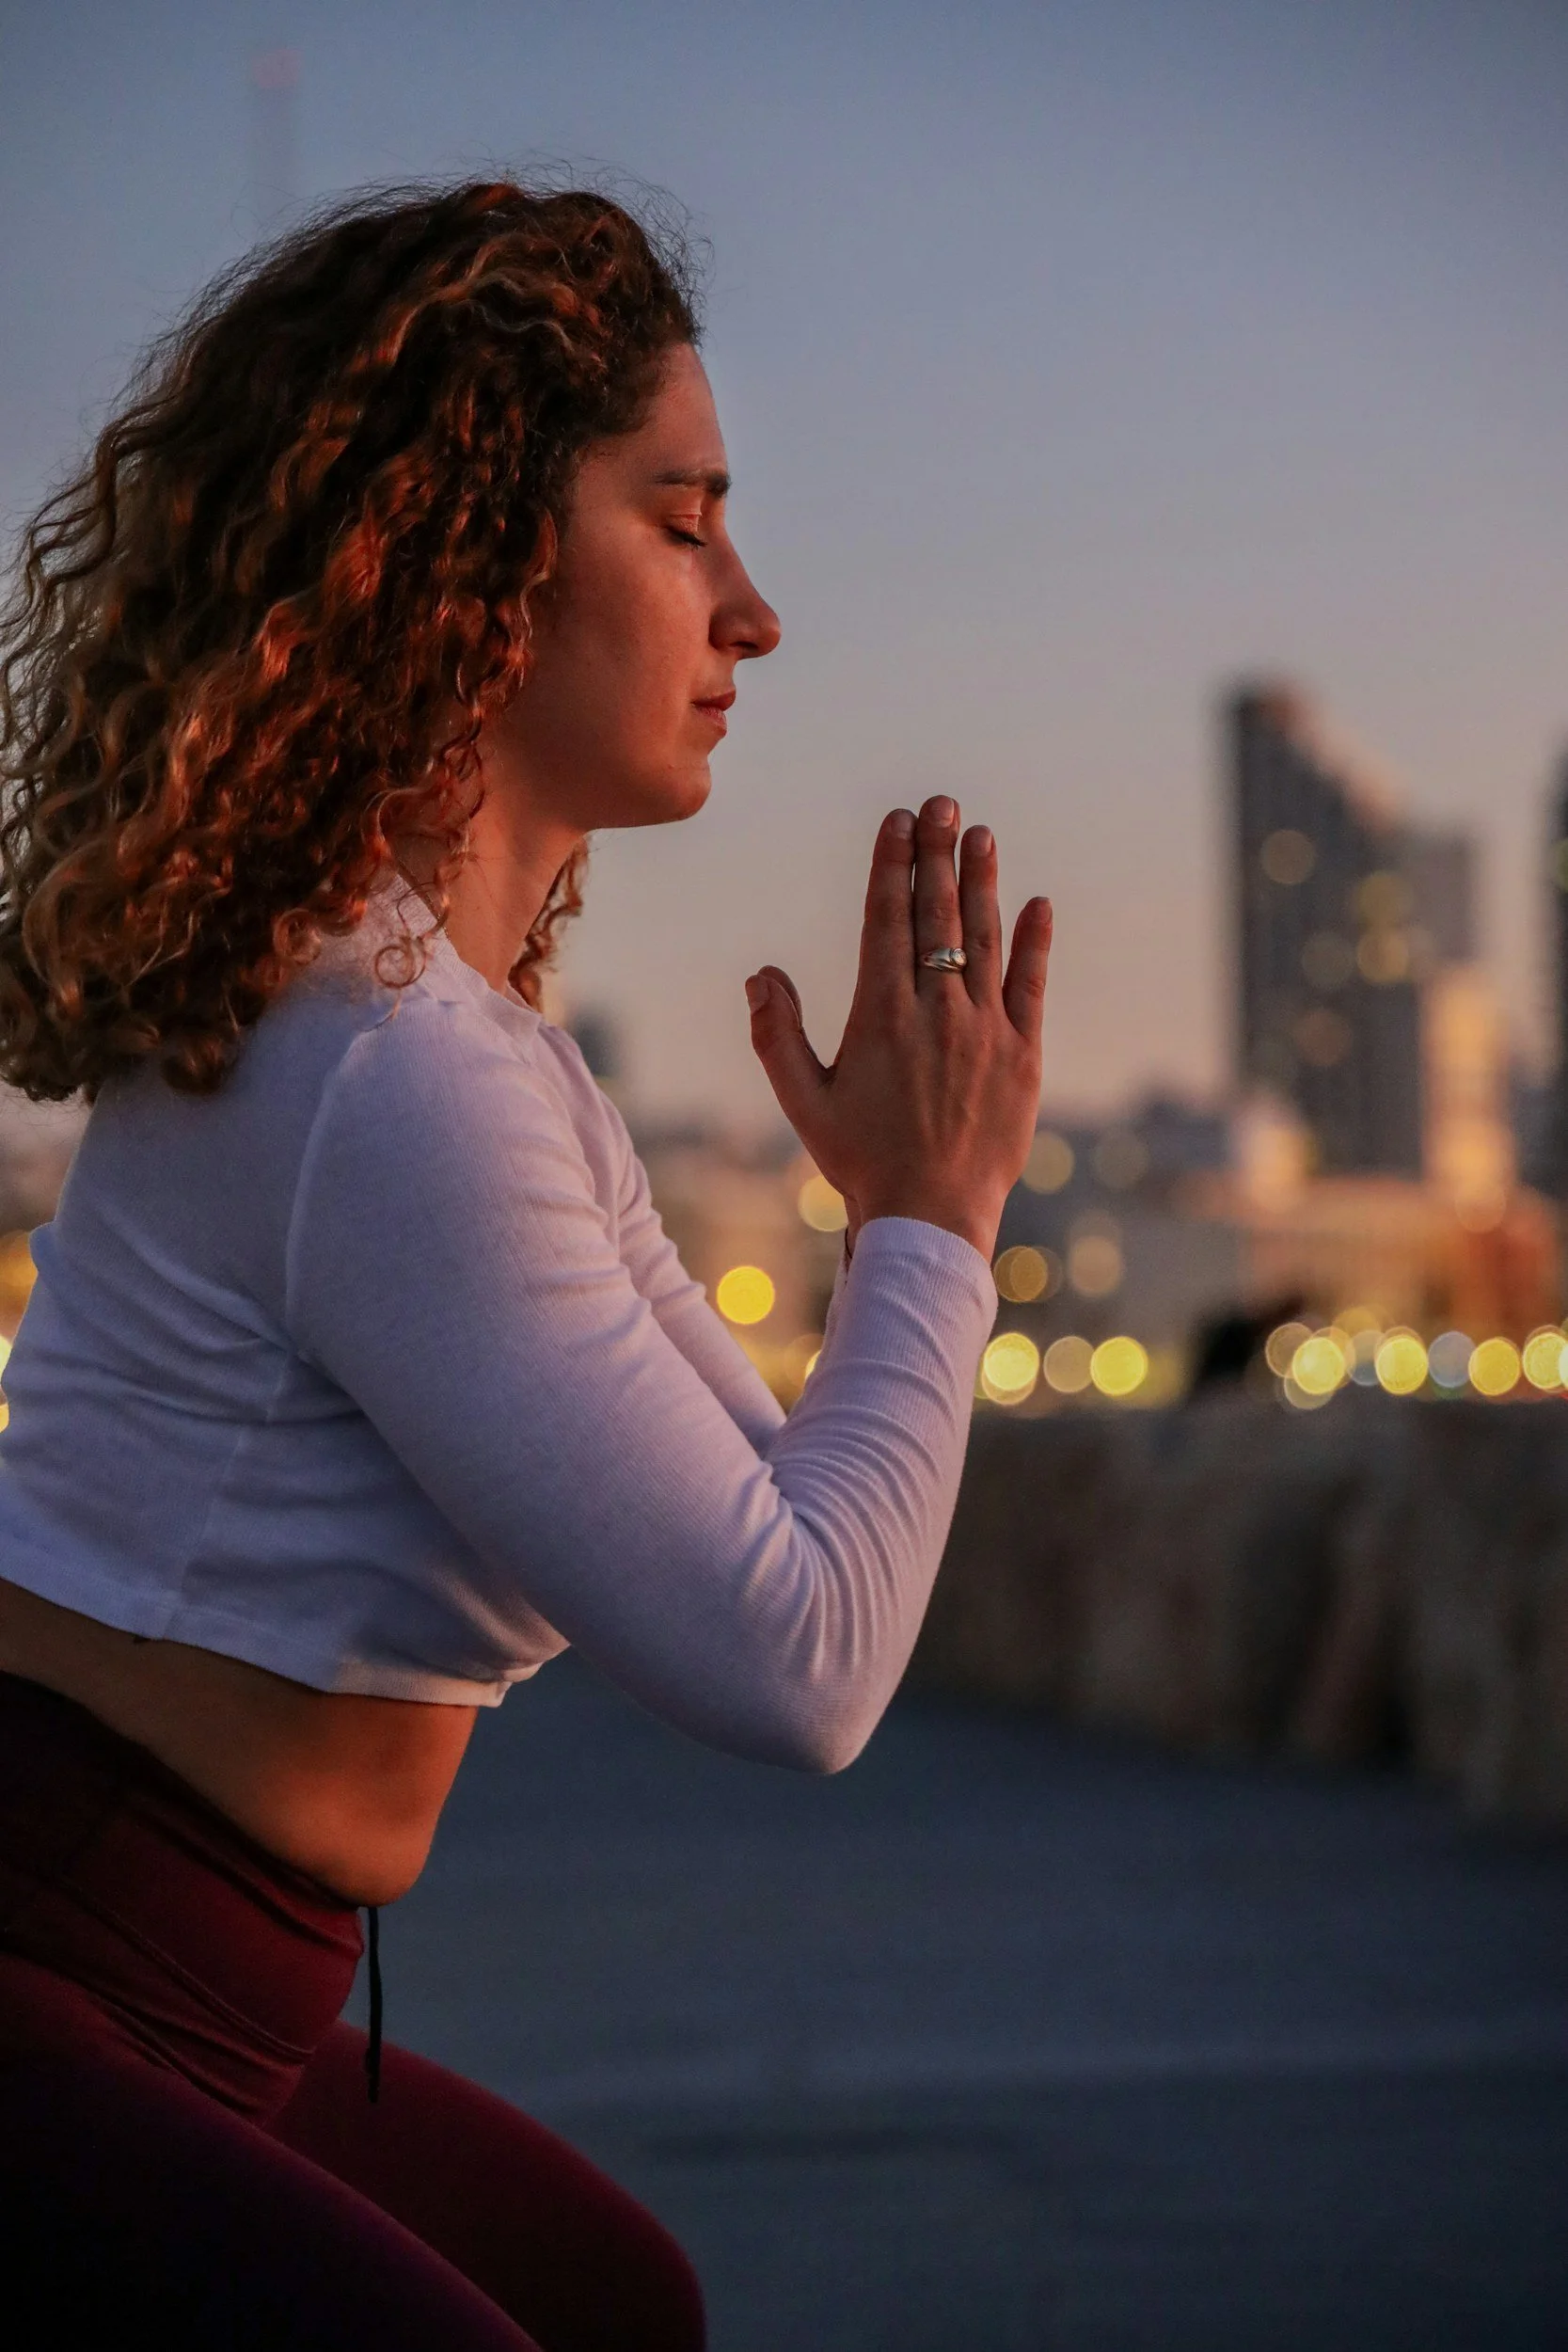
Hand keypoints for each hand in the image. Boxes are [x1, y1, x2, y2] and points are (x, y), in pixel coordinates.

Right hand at [744, 795, 1052, 1261]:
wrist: (933, 1216)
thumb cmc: (861, 1161)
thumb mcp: (803, 1101)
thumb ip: (777, 1035)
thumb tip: (761, 974)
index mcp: (881, 1014)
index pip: (887, 918)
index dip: (893, 863)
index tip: (898, 821)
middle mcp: (937, 1010)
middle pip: (938, 913)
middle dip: (938, 851)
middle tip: (942, 802)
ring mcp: (985, 1029)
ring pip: (987, 938)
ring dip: (983, 881)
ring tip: (981, 835)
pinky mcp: (1022, 1055)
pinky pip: (1031, 986)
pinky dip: (1035, 943)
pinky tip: (1038, 904)